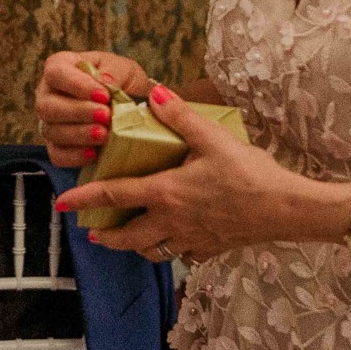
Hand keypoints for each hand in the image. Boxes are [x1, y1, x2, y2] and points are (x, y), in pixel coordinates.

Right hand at [34, 51, 151, 168]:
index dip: (77, 85)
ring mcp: (50, 122)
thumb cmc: (122, 81)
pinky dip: (75, 156)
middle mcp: (48, 94)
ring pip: (51, 131)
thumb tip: (104, 81)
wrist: (133, 107)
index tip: (104, 96)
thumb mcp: (124, 69)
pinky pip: (57, 155)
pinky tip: (94, 153)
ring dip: (79, 134)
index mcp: (61, 66)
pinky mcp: (57, 146)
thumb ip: (114, 72)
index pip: (56, 72)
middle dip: (77, 112)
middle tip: (106, 116)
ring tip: (104, 135)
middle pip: (47, 106)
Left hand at [54, 85, 333, 259]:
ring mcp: (192, 239)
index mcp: (166, 192)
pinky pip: (182, 254)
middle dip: (106, 235)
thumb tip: (155, 95)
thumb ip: (181, 118)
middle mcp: (172, 221)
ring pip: (152, 251)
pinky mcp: (212, 248)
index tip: (62, 204)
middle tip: (93, 231)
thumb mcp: (214, 139)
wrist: (287, 210)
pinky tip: (176, 240)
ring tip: (128, 238)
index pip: (114, 195)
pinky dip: (171, 249)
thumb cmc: (251, 174)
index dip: (84, 199)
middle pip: (127, 237)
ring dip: (135, 246)